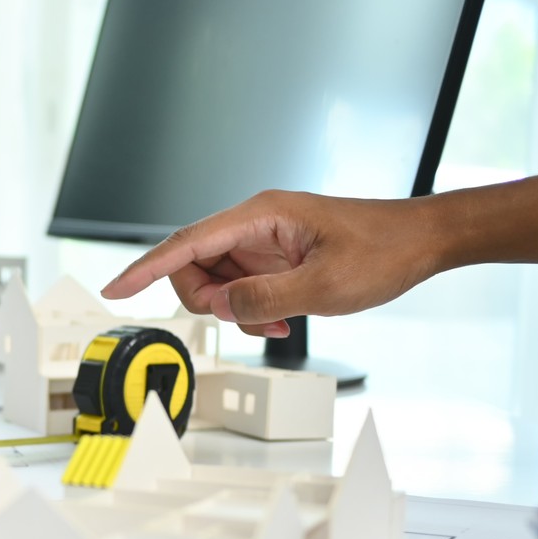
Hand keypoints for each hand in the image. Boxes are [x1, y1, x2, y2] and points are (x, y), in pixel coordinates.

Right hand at [100, 190, 442, 336]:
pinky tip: (281, 320)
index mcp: (261, 215)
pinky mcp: (274, 256)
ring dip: (234, 311)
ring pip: (215, 281)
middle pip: (193, 266)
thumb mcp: (324, 287)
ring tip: (276, 323)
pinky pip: (240, 287)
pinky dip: (251, 310)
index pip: (185, 243)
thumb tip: (221, 307)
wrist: (422, 242)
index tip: (115, 288)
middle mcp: (255, 223)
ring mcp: (263, 240)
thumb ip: (263, 299)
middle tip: (247, 320)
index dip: (144, 267)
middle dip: (208, 302)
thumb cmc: (384, 250)